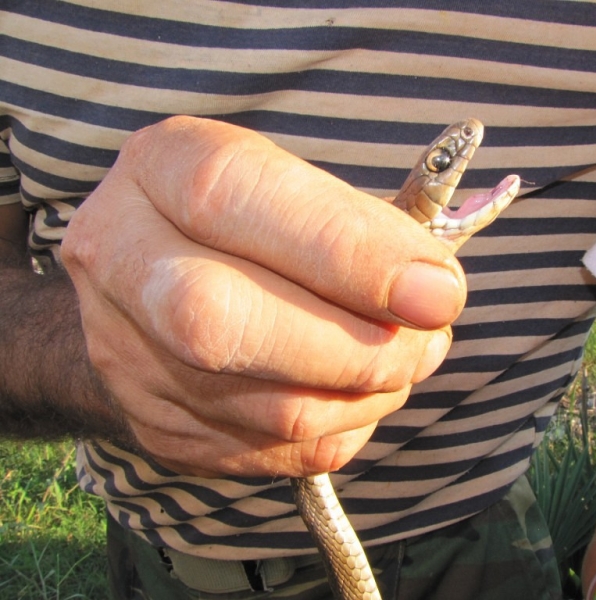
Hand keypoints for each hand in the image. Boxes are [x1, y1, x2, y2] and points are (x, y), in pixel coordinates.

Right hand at [61, 116, 465, 477]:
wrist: (157, 286)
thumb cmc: (254, 224)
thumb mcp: (297, 186)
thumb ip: (360, 224)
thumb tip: (435, 289)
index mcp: (159, 167)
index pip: (233, 197)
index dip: (345, 249)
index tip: (436, 290)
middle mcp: (120, 258)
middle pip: (222, 322)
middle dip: (358, 347)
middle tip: (429, 341)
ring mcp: (126, 355)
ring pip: (264, 407)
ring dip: (365, 394)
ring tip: (406, 361)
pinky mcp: (159, 427)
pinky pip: (276, 452)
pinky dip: (342, 426)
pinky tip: (359, 392)